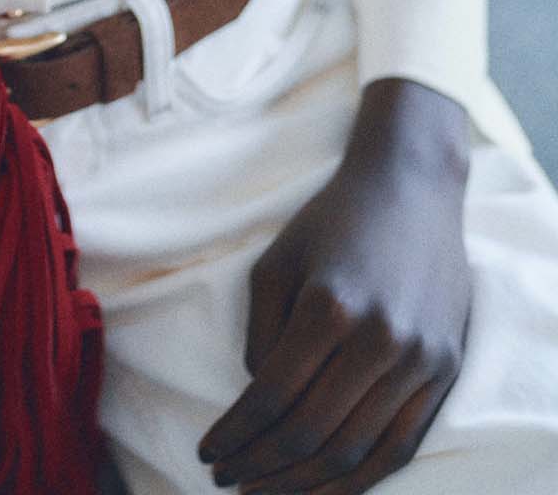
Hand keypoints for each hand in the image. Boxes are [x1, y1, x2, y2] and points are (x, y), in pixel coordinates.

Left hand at [197, 77, 471, 493]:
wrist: (411, 188)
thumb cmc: (332, 220)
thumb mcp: (276, 262)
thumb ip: (261, 334)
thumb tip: (258, 397)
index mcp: (329, 307)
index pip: (273, 397)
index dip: (236, 434)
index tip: (208, 453)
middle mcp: (380, 339)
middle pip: (312, 432)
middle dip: (262, 465)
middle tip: (228, 479)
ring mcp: (420, 359)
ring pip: (357, 450)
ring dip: (305, 483)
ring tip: (267, 490)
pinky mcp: (445, 369)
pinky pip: (402, 444)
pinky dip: (360, 477)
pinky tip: (324, 485)